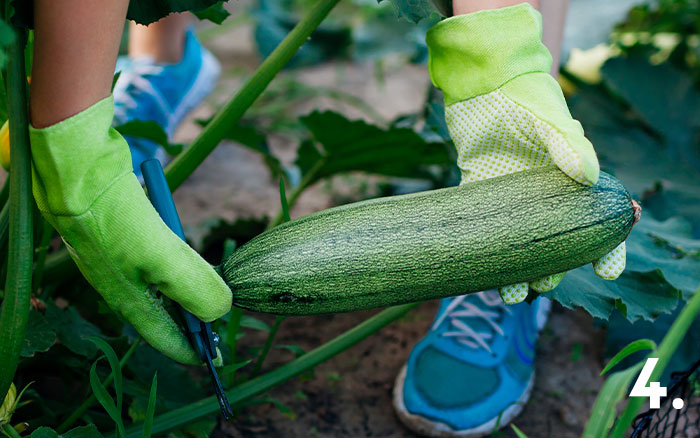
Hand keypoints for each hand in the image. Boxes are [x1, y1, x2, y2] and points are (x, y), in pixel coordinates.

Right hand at [30, 96, 231, 363]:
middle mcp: (124, 288)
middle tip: (220, 316)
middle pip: (166, 315)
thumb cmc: (116, 220)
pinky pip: (155, 261)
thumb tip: (221, 312)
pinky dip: (175, 263)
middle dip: (194, 319)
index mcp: (131, 303)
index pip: (166, 341)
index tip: (216, 358)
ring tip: (211, 285)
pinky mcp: (122, 239)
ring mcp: (121, 263)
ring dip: (186, 289)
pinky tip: (185, 251)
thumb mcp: (165, 260)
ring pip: (161, 287)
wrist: (79, 175)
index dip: (194, 350)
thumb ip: (197, 291)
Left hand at [427, 4, 625, 303]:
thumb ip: (571, 146)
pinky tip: (484, 272)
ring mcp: (512, 198)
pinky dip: (485, 250)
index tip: (607, 269)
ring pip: (520, 243)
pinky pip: (484, 227)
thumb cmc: (526, 99)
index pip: (597, 222)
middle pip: (557, 243)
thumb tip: (592, 178)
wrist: (485, 86)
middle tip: (545, 284)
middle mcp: (544, 196)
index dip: (606, 249)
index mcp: (571, 182)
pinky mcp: (480, 193)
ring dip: (518, 270)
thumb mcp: (552, 121)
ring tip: (512, 293)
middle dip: (554, 269)